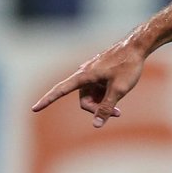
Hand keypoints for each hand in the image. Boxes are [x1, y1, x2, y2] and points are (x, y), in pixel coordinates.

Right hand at [31, 42, 146, 127]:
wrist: (137, 46)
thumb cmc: (128, 66)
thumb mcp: (119, 90)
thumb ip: (107, 108)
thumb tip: (96, 125)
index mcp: (84, 76)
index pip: (60, 90)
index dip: (47, 100)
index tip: (34, 108)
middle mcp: (84, 74)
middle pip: (84, 101)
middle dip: (97, 110)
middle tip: (117, 113)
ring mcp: (92, 74)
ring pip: (92, 97)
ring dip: (103, 104)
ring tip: (120, 108)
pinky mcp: (99, 74)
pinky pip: (98, 90)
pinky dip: (106, 96)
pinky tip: (119, 93)